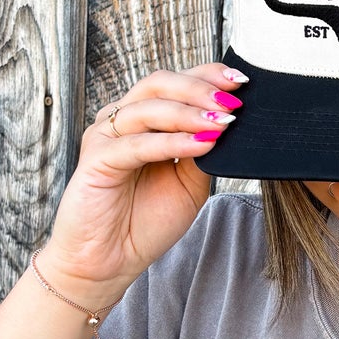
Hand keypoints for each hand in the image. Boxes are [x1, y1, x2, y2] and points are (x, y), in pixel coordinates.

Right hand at [38, 60, 246, 302]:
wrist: (109, 262)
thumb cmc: (144, 222)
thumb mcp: (189, 184)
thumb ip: (204, 151)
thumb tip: (231, 123)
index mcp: (143, 121)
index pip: (174, 83)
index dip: (206, 76)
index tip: (241, 82)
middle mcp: (122, 121)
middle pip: (159, 84)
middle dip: (200, 88)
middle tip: (232, 101)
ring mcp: (105, 137)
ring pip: (149, 108)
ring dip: (189, 113)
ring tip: (222, 123)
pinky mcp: (96, 160)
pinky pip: (138, 143)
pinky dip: (172, 142)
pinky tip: (201, 145)